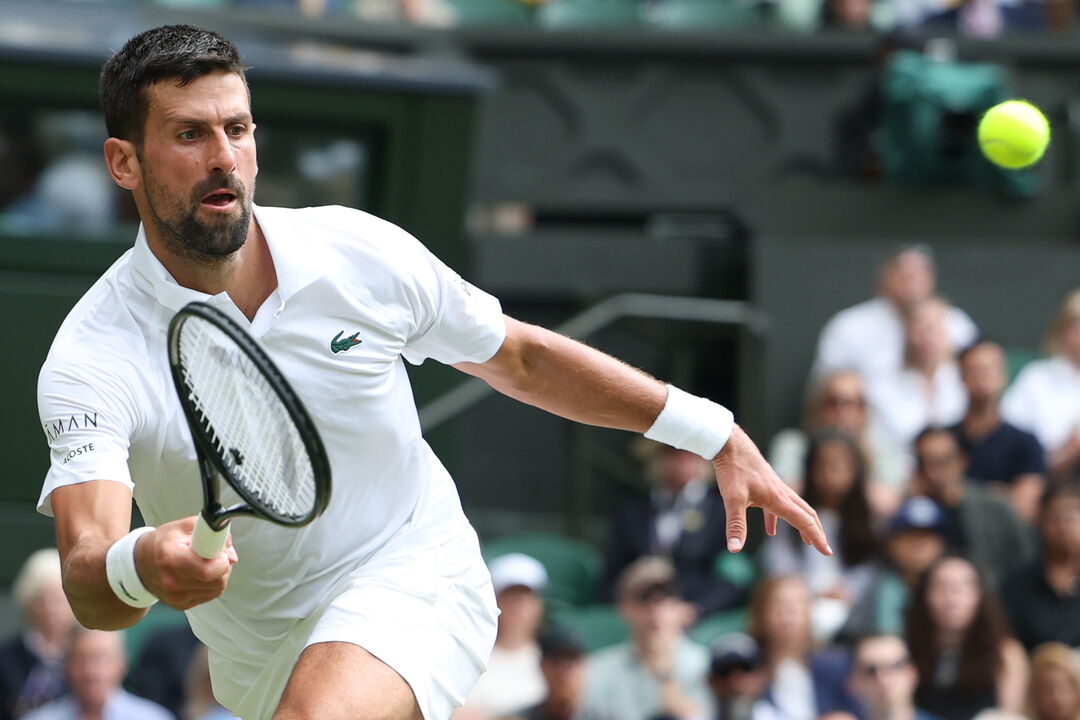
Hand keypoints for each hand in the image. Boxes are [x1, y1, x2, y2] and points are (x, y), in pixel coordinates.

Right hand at [134, 516, 237, 609]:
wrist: (140, 563)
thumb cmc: (162, 542)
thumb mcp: (184, 526)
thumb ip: (212, 534)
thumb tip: (231, 555)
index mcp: (171, 558)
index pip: (208, 570)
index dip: (222, 560)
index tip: (221, 551)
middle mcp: (172, 582)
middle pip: (217, 581)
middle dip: (224, 566)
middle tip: (216, 555)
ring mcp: (176, 597)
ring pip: (217, 589)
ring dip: (219, 575)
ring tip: (208, 563)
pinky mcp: (180, 605)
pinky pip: (210, 595)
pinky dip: (212, 584)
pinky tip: (201, 574)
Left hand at [712, 425, 830, 555]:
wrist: (730, 445)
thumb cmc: (733, 470)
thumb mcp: (732, 500)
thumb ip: (736, 525)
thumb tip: (735, 549)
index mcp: (779, 499)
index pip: (805, 522)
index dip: (817, 538)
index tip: (827, 552)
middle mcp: (782, 493)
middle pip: (807, 514)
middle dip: (817, 532)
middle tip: (824, 548)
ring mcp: (775, 488)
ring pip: (795, 508)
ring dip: (802, 524)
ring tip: (806, 541)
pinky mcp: (766, 485)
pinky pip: (777, 505)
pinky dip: (777, 519)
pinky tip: (770, 531)